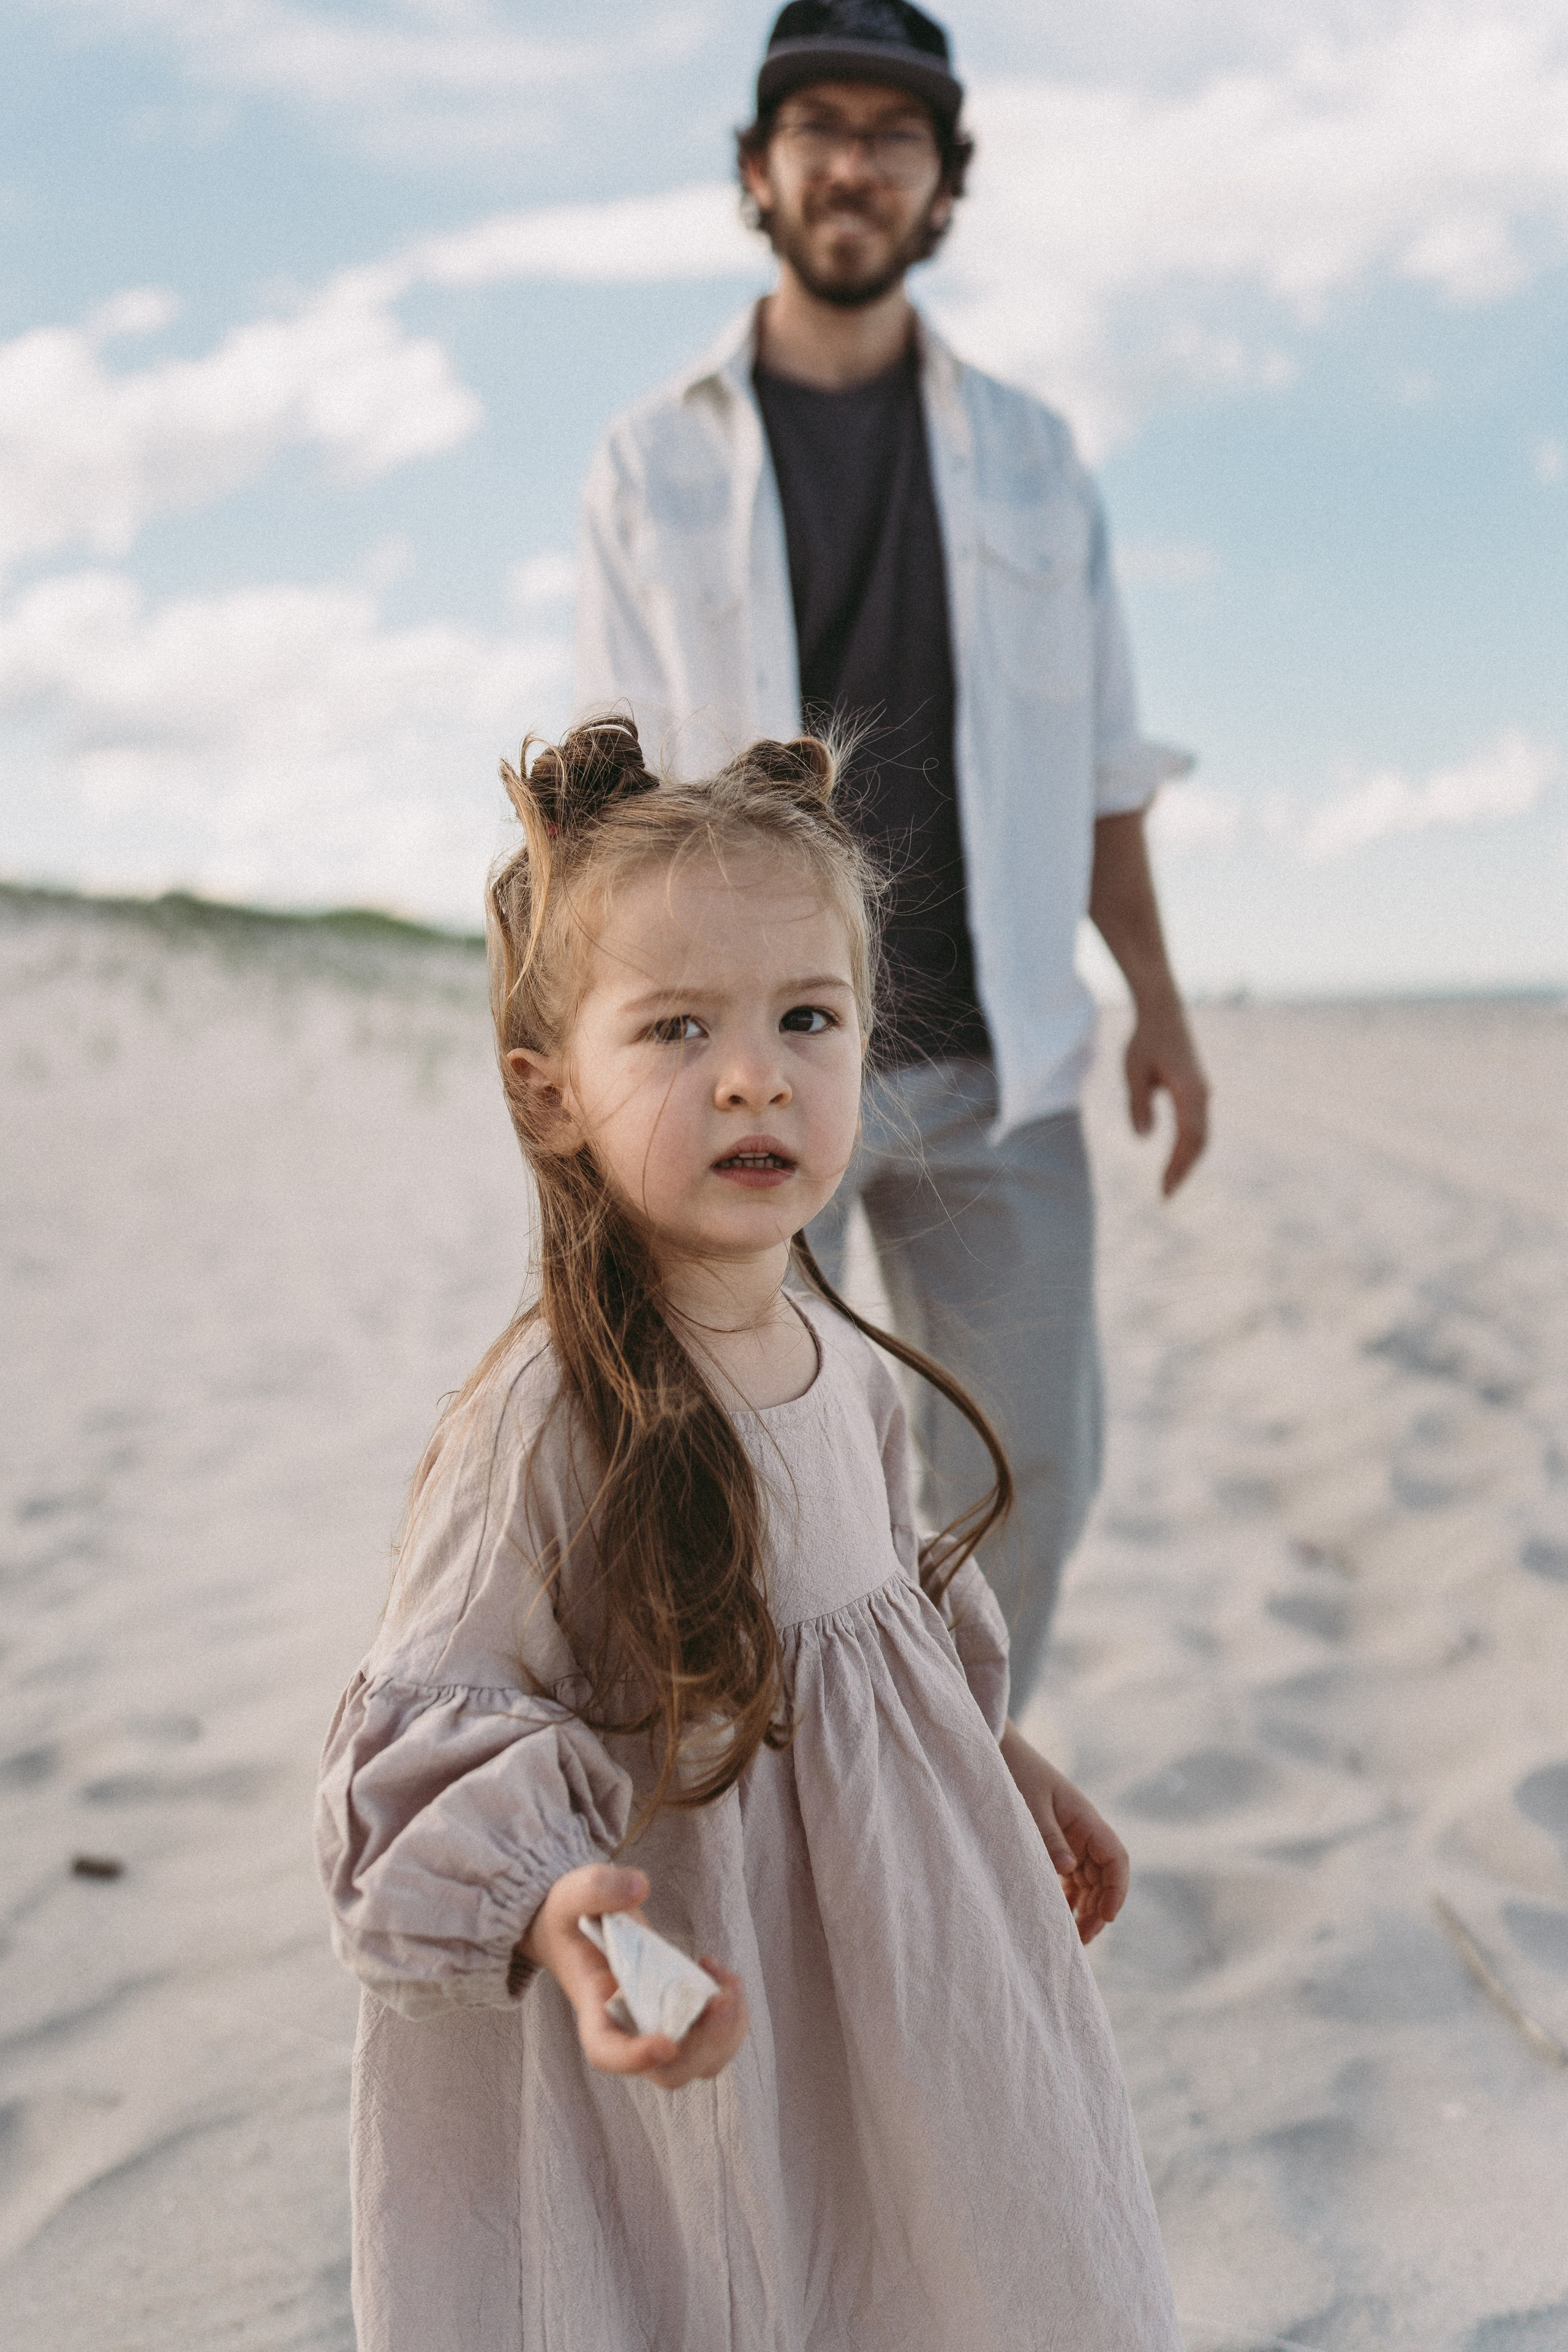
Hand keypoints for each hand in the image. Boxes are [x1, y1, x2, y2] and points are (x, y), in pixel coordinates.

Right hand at [520, 1862, 748, 2089]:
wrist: (583, 1927)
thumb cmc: (573, 1916)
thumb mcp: (571, 1893)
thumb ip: (598, 1888)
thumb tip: (639, 1889)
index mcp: (593, 2011)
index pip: (607, 2052)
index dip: (636, 2057)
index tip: (667, 2044)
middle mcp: (629, 2031)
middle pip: (669, 2072)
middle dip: (704, 2044)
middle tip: (721, 1998)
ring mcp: (659, 2028)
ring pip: (701, 2063)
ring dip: (727, 2031)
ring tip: (727, 1980)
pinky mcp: (682, 2015)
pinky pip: (716, 2038)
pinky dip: (731, 2014)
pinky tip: (718, 1971)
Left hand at [999, 1723, 1129, 1943]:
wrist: (997, 1751)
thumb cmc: (1014, 1772)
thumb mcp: (1029, 1806)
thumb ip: (1048, 1838)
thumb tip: (1068, 1871)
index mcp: (1085, 1818)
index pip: (1116, 1858)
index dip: (1117, 1890)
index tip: (1106, 1917)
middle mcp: (1084, 1829)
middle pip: (1105, 1875)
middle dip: (1099, 1907)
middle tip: (1082, 1938)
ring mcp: (1071, 1836)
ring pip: (1090, 1878)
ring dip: (1086, 1905)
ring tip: (1074, 1936)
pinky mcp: (1056, 1842)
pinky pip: (1072, 1875)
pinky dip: (1070, 1895)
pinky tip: (1060, 1915)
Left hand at [1124, 1000, 1208, 1195]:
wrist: (1163, 1011)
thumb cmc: (1145, 1040)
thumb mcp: (1133, 1072)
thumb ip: (1138, 1104)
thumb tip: (1143, 1139)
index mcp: (1190, 1093)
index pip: (1188, 1139)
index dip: (1178, 1167)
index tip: (1165, 1189)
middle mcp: (1202, 1095)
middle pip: (1199, 1142)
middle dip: (1184, 1170)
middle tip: (1166, 1196)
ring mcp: (1202, 1093)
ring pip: (1200, 1135)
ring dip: (1187, 1160)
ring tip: (1170, 1183)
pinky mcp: (1197, 1090)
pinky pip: (1197, 1125)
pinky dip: (1188, 1146)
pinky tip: (1175, 1158)